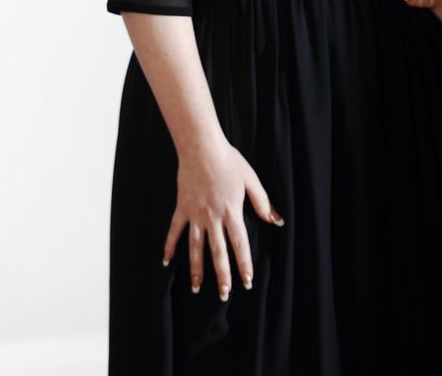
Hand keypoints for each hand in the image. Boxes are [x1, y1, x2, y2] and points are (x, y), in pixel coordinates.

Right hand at [162, 137, 284, 300]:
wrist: (201, 147)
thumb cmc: (228, 161)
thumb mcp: (250, 179)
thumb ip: (262, 201)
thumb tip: (276, 220)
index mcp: (231, 212)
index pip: (240, 245)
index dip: (244, 265)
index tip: (247, 282)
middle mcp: (213, 218)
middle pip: (218, 252)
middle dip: (222, 275)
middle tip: (224, 295)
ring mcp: (195, 214)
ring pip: (196, 248)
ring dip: (197, 270)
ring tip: (197, 289)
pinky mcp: (182, 208)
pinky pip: (175, 231)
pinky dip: (169, 246)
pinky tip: (166, 261)